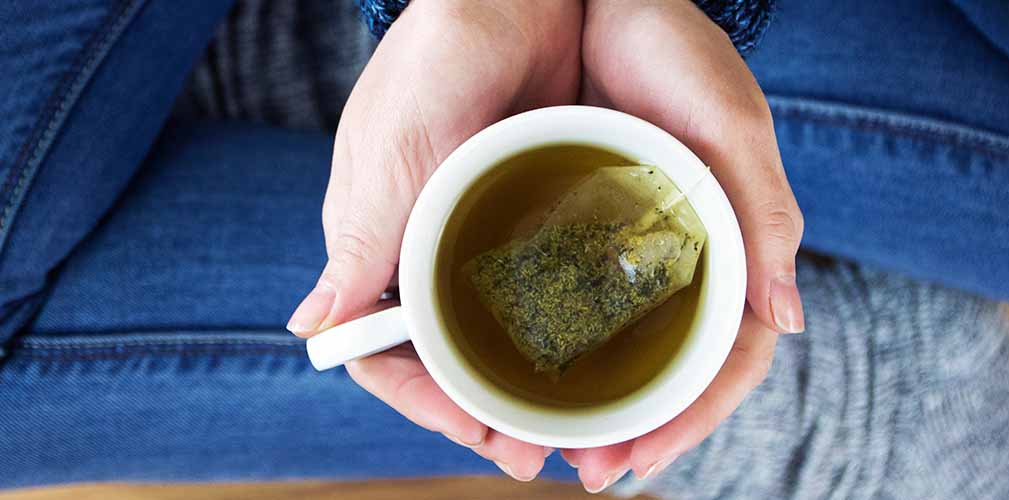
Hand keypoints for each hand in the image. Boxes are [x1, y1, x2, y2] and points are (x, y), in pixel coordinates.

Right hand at [286, 0, 581, 480]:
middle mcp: (426, 252)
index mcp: (377, 248)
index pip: (384, 352)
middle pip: (444, 358)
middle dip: (481, 413)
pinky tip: (592, 359)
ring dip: (522, 387)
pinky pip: (537, 289)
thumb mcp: (395, 155)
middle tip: (533, 454)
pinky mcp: (530, 213)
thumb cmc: (436, 63)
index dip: (424, 403)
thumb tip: (314, 330)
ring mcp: (478, 236)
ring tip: (569, 428)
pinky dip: (556, 332)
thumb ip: (361, 245)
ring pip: (492, 336)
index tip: (476, 434)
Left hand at [560, 0, 803, 490]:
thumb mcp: (729, 125)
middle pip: (674, 369)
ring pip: (627, 349)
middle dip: (639, 430)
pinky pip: (580, 306)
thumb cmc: (674, 53)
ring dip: (594, 405)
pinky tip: (526, 376)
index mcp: (732, 246)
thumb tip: (791, 321)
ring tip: (548, 447)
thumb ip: (766, 215)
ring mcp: (638, 250)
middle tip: (589, 470)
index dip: (693, 417)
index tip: (640, 459)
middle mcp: (687, 259)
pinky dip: (562, 350)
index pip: (729, 357)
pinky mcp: (587, 231)